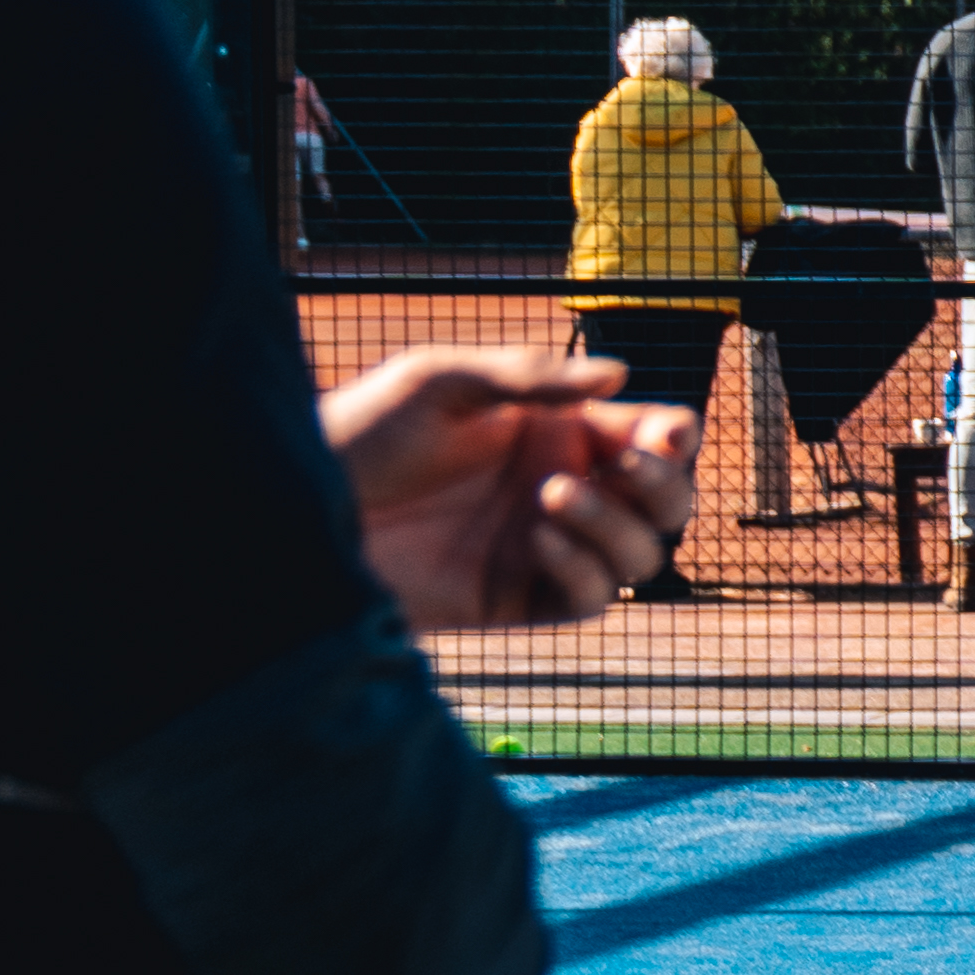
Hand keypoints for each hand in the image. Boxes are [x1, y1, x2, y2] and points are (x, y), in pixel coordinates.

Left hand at [326, 346, 693, 632]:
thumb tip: (618, 374)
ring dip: (617, 525)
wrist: (299, 515)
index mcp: (557, 433)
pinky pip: (592, 599)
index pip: (652, 438)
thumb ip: (529, 377)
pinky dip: (585, 569)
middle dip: (663, 487)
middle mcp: (564, 490)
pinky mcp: (522, 600)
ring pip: (641, 555)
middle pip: (666, 502)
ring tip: (549, 499)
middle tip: (628, 466)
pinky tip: (537, 538)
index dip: (676, 439)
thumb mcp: (441, 383)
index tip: (663, 437)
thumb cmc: (360, 434)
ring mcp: (546, 549)